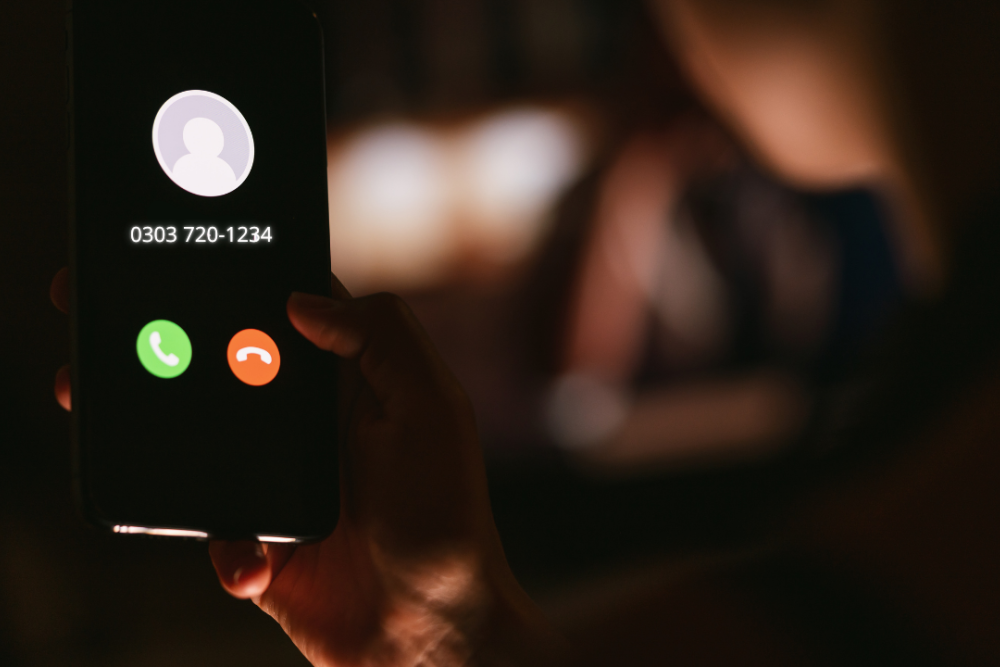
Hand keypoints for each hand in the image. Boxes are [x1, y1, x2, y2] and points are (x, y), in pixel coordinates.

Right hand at [51, 269, 561, 665]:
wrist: (430, 632)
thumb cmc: (445, 516)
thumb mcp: (432, 410)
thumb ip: (382, 339)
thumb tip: (303, 299)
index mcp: (349, 384)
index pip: (287, 315)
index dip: (242, 284)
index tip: (182, 262)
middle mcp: (310, 426)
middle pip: (227, 371)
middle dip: (171, 354)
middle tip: (112, 341)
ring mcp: (279, 482)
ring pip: (200, 445)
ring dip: (167, 445)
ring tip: (117, 428)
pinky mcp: (259, 540)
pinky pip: (213, 530)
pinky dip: (228, 548)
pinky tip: (255, 563)